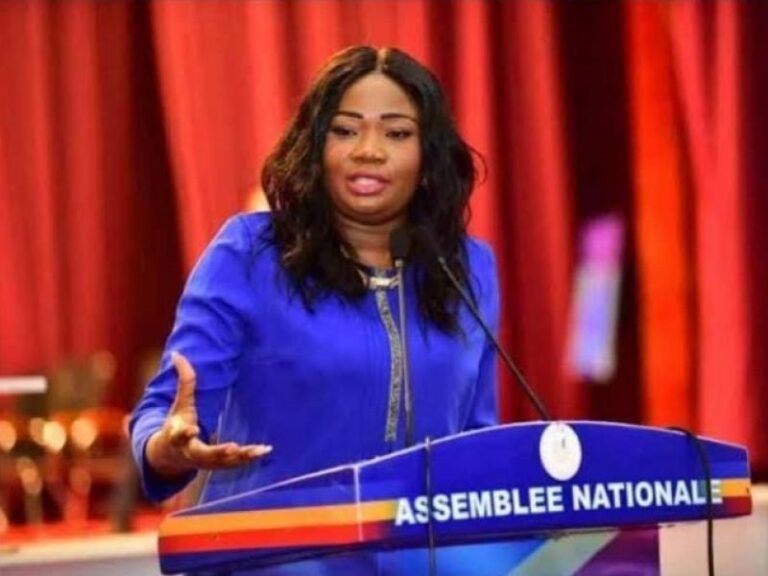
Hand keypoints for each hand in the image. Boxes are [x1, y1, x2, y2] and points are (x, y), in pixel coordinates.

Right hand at [145, 351, 271, 478]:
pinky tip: (265, 451)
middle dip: (219, 452)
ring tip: (260, 450)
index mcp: (178, 436)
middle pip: (205, 454)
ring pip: (224, 463)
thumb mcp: (179, 403)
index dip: (184, 432)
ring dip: (242, 457)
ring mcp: (205, 462)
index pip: (179, 434)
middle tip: (232, 449)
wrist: (170, 457)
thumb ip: (183, 380)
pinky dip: (249, 459)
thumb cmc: (177, 425)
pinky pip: (234, 464)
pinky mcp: (218, 466)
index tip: (191, 430)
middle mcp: (191, 452)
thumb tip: (176, 353)